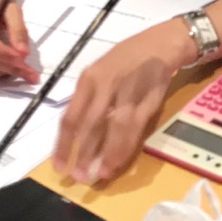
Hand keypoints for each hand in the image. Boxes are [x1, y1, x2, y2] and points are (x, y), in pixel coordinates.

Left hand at [53, 19, 189, 183]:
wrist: (162, 43)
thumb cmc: (128, 56)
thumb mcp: (101, 69)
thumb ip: (89, 96)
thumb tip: (75, 130)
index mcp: (90, 78)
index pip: (71, 116)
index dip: (63, 144)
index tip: (59, 166)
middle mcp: (107, 85)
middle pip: (91, 125)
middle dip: (83, 154)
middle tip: (78, 177)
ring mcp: (129, 92)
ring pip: (114, 128)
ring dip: (106, 154)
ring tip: (99, 175)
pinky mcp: (149, 99)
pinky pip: (135, 128)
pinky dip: (126, 147)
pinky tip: (119, 161)